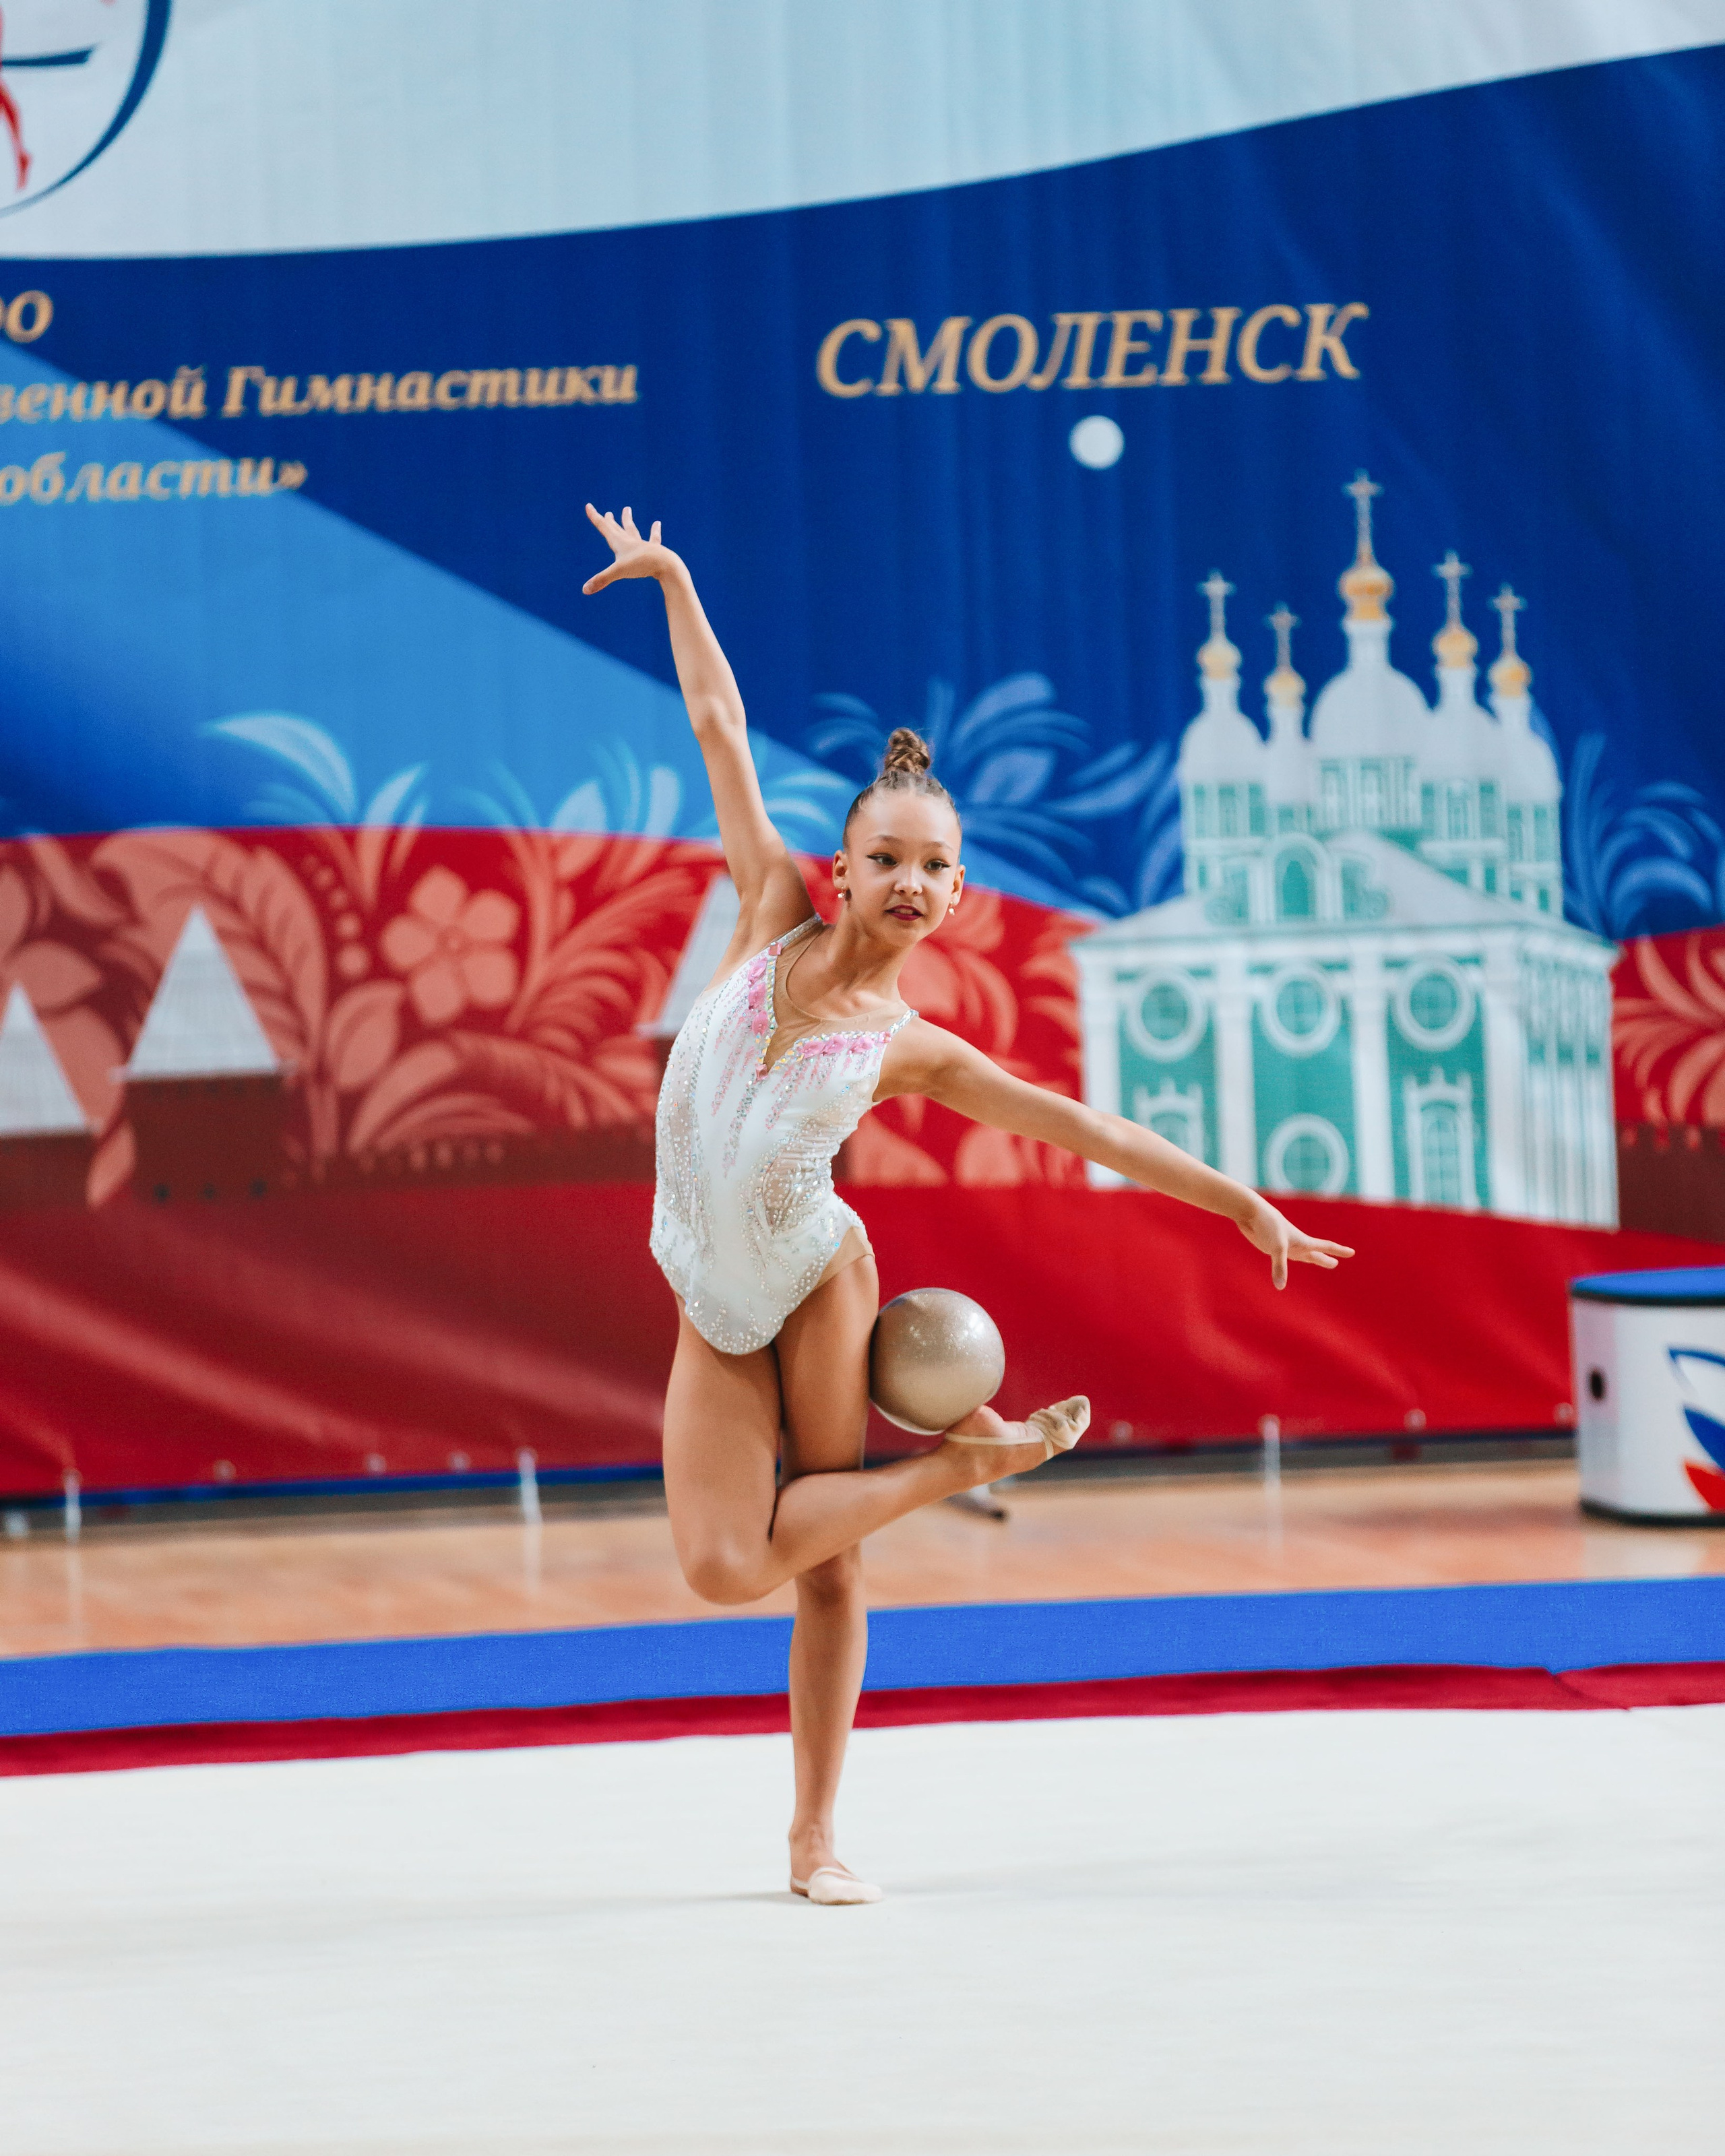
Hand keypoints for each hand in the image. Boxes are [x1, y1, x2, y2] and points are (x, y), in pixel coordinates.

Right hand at [582, 503, 677, 592]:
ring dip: (628, 520)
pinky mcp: (654, 550)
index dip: (595, 517)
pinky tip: (657, 523)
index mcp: (620, 542)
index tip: (589, 506)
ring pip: (633, 530)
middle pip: (617, 529)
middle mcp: (630, 541)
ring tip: (627, 509)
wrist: (666, 564)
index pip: (604, 527)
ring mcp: (643, 545)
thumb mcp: (619, 572)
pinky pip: (654, 539)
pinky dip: (654, 532)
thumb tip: (585, 590)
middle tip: (607, 513)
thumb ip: (601, 580)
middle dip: (610, 521)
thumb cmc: (642, 565)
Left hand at [1236, 1195, 1354, 1289]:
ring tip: (1317, 1260)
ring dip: (1309, 1257)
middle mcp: (1295, 1244)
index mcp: (1302, 1242)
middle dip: (1325, 1259)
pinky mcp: (1270, 1245)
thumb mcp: (1276, 1247)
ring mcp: (1283, 1245)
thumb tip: (1280, 1286)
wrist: (1251, 1212)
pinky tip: (1287, 1259)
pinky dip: (1288, 1260)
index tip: (1352, 1252)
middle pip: (1314, 1253)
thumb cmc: (1267, 1226)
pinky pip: (1283, 1256)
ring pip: (1300, 1254)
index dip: (1339, 1251)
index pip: (1325, 1247)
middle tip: (1334, 1264)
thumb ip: (1280, 1267)